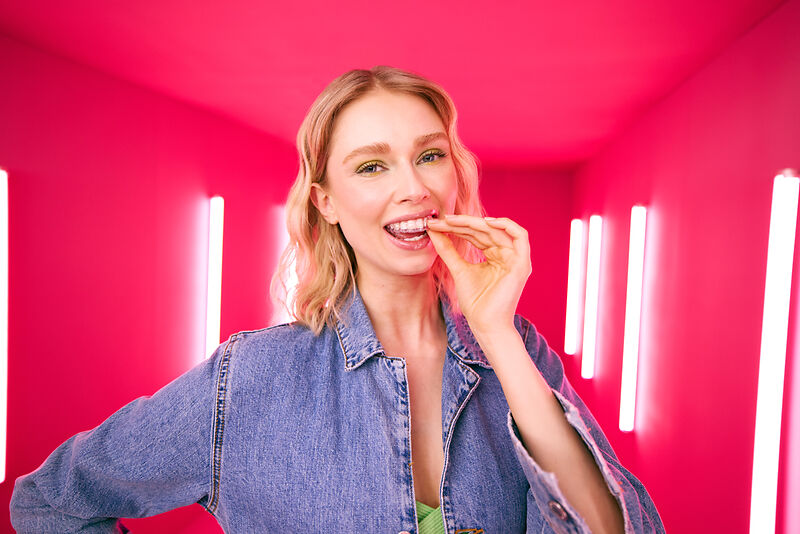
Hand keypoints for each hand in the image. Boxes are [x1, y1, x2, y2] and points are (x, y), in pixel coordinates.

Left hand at [426, 215, 531, 332]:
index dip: (458, 227)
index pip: (476, 234)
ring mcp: (516, 258)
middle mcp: (506, 255)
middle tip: (442, 221)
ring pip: (498, 230)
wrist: (485, 324)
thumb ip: (448, 250)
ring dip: (477, 223)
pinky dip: (506, 225)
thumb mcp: (458, 269)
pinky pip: (521, 236)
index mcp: (494, 256)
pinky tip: (486, 222)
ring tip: (455, 221)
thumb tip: (434, 231)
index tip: (437, 225)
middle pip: (486, 230)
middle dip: (463, 223)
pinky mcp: (522, 264)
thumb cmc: (475, 302)